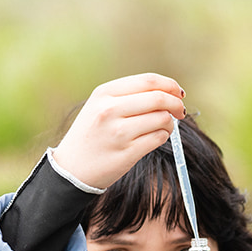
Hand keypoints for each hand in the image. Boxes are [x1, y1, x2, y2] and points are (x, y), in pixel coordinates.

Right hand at [52, 73, 185, 189]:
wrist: (71, 169)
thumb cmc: (90, 135)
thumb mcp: (99, 106)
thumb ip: (128, 95)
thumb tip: (167, 92)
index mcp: (104, 93)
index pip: (148, 81)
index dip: (169, 85)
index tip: (178, 93)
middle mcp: (110, 110)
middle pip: (159, 98)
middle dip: (176, 103)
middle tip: (180, 110)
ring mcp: (119, 132)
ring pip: (162, 119)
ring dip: (170, 122)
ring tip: (164, 126)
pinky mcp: (127, 153)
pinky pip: (158, 138)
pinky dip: (164, 136)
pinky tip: (156, 137)